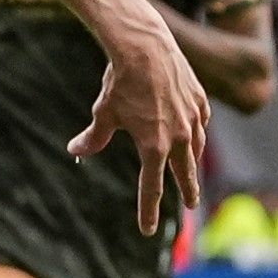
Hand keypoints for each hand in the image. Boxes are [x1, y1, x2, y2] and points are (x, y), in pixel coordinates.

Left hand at [71, 12, 211, 231]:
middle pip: (184, 174)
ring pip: (197, 149)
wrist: (144, 47)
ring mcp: (193, 119)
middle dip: (187, 191)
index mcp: (153, 147)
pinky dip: (198, 131)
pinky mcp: (200, 100)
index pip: (151, 188)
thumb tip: (76, 151)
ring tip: (192, 171)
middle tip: (190, 205)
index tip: (147, 230)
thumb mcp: (104, 113)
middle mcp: (179, 138)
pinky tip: (196, 133)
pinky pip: (202, 123)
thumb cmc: (120, 82)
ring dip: (193, 163)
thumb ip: (94, 138)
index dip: (147, 211)